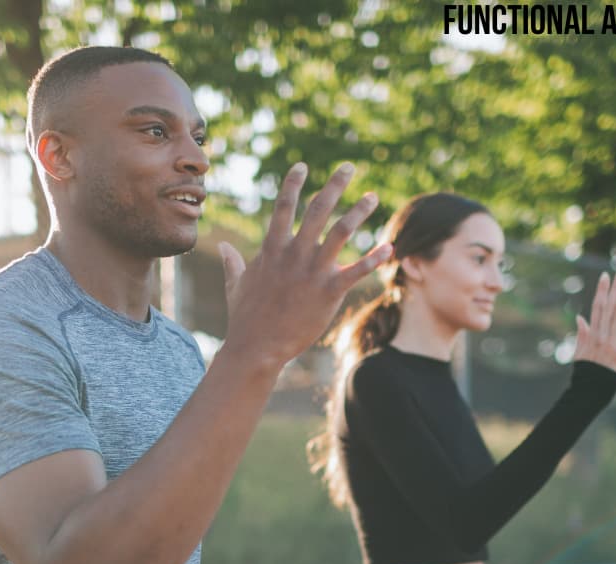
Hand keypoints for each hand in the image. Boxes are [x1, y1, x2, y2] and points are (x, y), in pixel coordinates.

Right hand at [217, 162, 392, 370]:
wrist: (256, 347)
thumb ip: (233, 262)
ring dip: (359, 211)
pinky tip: (390, 248)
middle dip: (335, 185)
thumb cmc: (245, 318)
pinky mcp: (329, 292)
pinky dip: (374, 258)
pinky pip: (356, 271)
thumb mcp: (235, 285)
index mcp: (272, 249)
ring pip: (341, 231)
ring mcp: (312, 271)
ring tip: (372, 197)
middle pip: (318, 209)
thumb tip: (225, 247)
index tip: (303, 165)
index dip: (293, 183)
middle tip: (349, 167)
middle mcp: (294, 254)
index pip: (283, 206)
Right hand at [574, 269, 615, 375]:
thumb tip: (580, 317)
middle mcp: (602, 337)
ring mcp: (613, 345)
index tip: (605, 276)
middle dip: (614, 290)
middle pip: (608, 309)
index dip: (601, 291)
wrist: (590, 393)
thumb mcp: (579, 353)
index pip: (597, 308)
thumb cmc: (586, 373)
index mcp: (592, 335)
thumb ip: (581, 334)